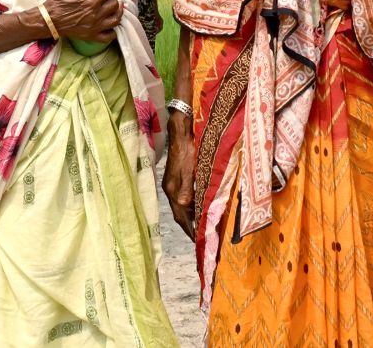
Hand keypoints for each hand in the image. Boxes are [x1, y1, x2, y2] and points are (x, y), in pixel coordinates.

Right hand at [42, 0, 121, 42]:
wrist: (48, 20)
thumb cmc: (59, 2)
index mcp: (92, 1)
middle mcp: (97, 15)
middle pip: (114, 5)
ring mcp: (96, 27)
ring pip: (116, 20)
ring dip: (118, 12)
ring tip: (115, 8)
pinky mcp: (92, 36)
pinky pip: (109, 37)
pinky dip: (113, 31)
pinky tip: (111, 24)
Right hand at [162, 110, 196, 239]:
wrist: (181, 132)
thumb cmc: (188, 149)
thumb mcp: (190, 169)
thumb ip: (187, 187)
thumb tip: (184, 205)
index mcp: (172, 189)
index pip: (180, 215)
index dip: (188, 228)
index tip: (196, 240)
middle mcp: (170, 188)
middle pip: (179, 212)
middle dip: (189, 224)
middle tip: (200, 235)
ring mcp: (172, 182)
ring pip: (181, 204)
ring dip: (191, 214)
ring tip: (201, 223)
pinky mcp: (176, 176)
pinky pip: (183, 196)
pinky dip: (191, 203)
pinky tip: (199, 203)